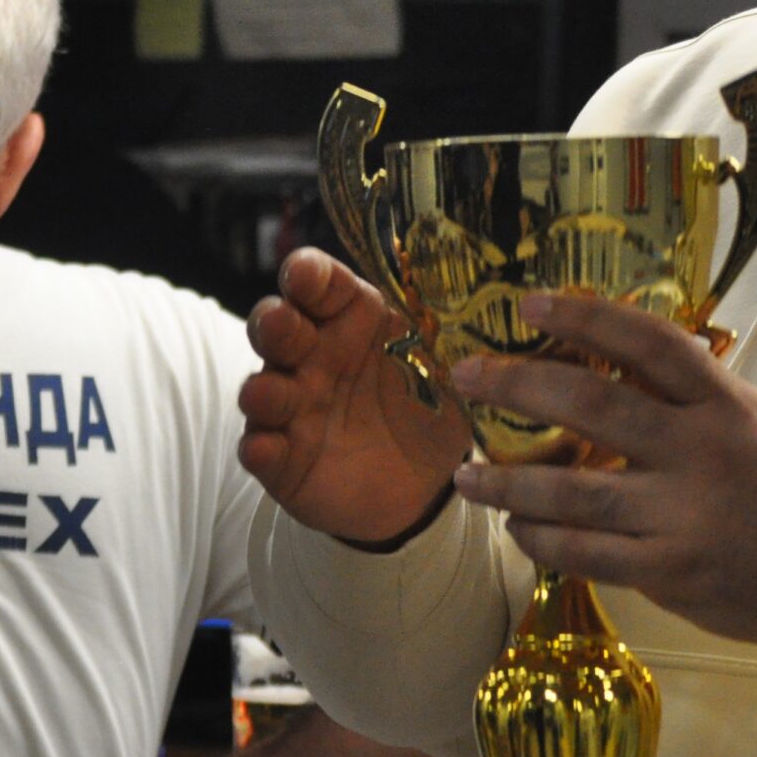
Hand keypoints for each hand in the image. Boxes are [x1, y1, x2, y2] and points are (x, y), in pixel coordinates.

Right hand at [238, 248, 471, 543]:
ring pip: (263, 387)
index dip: (308, 274)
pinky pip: (262, 450)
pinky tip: (265, 448)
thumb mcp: (447, 369)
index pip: (323, 285)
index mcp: (353, 320)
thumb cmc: (428, 405)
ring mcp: (293, 407)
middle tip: (282, 322)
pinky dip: (261, 449)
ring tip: (265, 393)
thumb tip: (496, 311)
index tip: (303, 273)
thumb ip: (454, 340)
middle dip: (274, 321)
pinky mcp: (283, 458)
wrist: (423, 483)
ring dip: (262, 388)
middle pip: (280, 327)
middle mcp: (313, 356)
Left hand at [449, 291, 756, 652]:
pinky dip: (541, 539)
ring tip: (466, 476)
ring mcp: (681, 514)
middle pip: (592, 406)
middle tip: (468, 377)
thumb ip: (686, 393)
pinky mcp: (667, 570)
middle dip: (518, 386)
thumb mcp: (749, 417)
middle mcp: (698, 451)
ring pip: (572, 492)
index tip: (531, 304)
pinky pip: (584, 553)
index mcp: (722, 403)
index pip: (649, 342)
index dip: (586, 316)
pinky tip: (517, 527)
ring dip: (507, 483)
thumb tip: (604, 357)